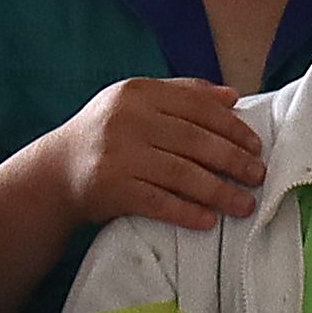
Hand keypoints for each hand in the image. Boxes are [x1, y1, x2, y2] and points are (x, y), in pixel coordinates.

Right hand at [49, 78, 265, 231]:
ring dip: (220, 191)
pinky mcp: (111, 188)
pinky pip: (159, 202)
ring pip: (182, 174)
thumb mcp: (135, 104)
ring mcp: (118, 154)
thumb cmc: (105, 136)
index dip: (232, 127)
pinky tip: (209, 220)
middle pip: (195, 141)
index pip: (198, 107)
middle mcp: (127, 119)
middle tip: (258, 176)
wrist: (53, 173)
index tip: (256, 145)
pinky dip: (187, 212)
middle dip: (234, 160)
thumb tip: (232, 98)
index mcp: (138, 93)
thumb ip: (182, 95)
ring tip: (245, 204)